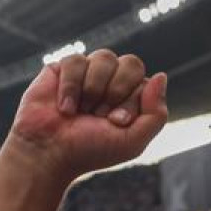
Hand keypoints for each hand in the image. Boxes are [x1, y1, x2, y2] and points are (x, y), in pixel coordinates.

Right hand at [7, 50, 167, 178]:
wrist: (48, 153)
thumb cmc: (89, 150)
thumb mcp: (132, 141)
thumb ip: (156, 114)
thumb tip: (162, 76)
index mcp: (131, 97)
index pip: (145, 81)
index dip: (130, 101)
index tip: (115, 122)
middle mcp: (111, 81)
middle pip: (131, 63)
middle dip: (116, 91)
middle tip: (99, 115)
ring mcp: (87, 72)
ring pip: (104, 57)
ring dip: (93, 89)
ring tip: (80, 111)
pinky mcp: (61, 68)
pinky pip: (75, 60)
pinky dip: (71, 87)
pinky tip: (64, 107)